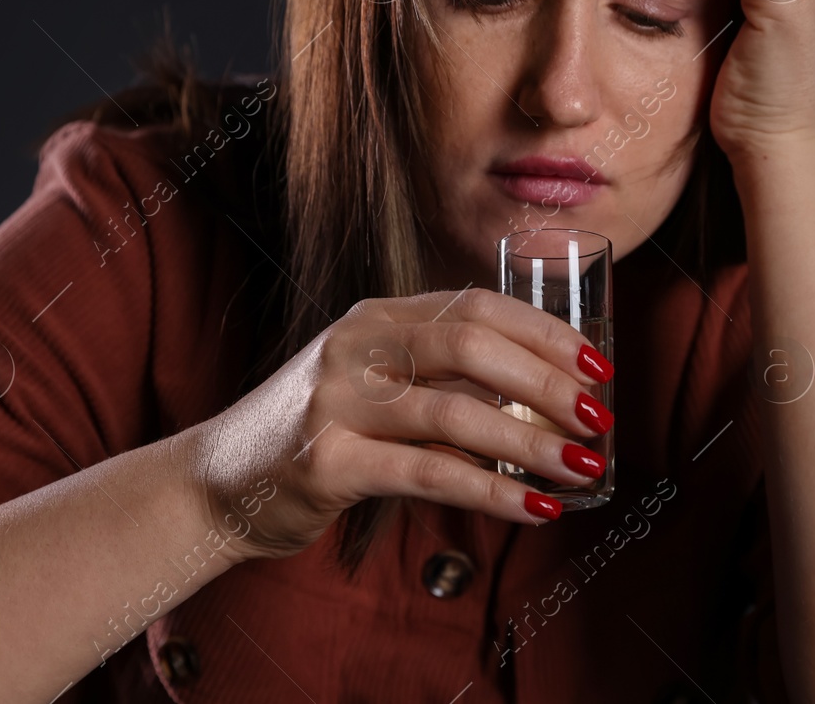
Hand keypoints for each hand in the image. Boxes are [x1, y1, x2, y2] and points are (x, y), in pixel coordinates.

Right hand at [187, 288, 613, 561]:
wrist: (215, 484)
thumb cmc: (318, 434)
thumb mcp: (375, 384)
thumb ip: (441, 378)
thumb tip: (545, 396)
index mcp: (376, 318)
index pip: (476, 304)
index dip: (545, 332)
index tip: (597, 364)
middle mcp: (355, 346)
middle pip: (471, 345)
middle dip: (547, 382)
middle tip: (598, 418)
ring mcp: (336, 401)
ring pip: (455, 412)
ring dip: (531, 443)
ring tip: (581, 468)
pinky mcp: (327, 463)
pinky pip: (428, 475)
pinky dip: (491, 493)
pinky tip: (534, 510)